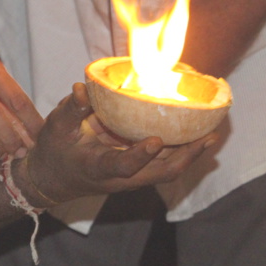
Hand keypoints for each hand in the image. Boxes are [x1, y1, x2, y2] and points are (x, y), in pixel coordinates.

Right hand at [19, 84, 216, 205]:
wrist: (54, 177)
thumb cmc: (55, 151)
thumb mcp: (56, 128)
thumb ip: (70, 109)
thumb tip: (83, 87)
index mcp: (98, 167)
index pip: (123, 166)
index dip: (140, 155)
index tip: (155, 140)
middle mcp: (121, 177)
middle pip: (161, 173)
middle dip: (187, 156)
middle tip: (208, 136)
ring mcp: (132, 176)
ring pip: (168, 169)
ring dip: (191, 154)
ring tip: (211, 132)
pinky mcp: (137, 169)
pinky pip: (165, 162)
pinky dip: (181, 148)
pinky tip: (194, 130)